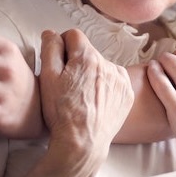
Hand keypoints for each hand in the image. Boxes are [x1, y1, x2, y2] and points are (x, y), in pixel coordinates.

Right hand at [39, 30, 133, 176]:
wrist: (82, 144)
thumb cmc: (61, 112)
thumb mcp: (47, 78)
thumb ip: (50, 49)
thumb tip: (52, 33)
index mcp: (87, 57)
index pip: (73, 35)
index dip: (62, 46)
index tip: (58, 62)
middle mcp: (108, 63)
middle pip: (88, 52)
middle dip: (77, 62)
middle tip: (68, 84)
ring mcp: (121, 79)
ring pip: (102, 66)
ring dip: (93, 74)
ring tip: (82, 96)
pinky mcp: (128, 93)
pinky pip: (115, 80)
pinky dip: (106, 86)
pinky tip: (95, 101)